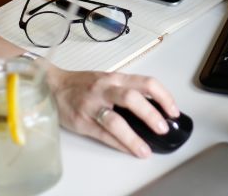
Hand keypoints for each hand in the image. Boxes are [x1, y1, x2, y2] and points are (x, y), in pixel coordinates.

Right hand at [47, 67, 178, 157]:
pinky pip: (102, 135)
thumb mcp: (108, 79)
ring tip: (146, 149)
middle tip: (163, 128)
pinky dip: (118, 144)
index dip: (164, 96)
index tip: (174, 111)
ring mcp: (92, 106)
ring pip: (115, 120)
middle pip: (132, 99)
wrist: (53, 86)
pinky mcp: (82, 122)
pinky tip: (130, 150)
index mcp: (116, 78)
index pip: (146, 83)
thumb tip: (154, 107)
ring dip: (133, 137)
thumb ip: (128, 89)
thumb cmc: (83, 84)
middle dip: (151, 114)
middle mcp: (105, 89)